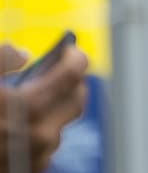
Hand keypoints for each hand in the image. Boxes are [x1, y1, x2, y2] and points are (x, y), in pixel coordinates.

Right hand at [0, 42, 89, 172]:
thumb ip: (1, 58)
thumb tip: (23, 56)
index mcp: (29, 106)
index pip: (73, 74)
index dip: (73, 57)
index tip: (68, 50)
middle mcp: (40, 135)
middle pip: (76, 99)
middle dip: (71, 82)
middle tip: (59, 71)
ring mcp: (36, 157)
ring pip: (61, 123)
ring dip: (55, 108)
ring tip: (38, 97)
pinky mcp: (28, 171)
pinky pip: (47, 146)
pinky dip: (41, 130)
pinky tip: (23, 123)